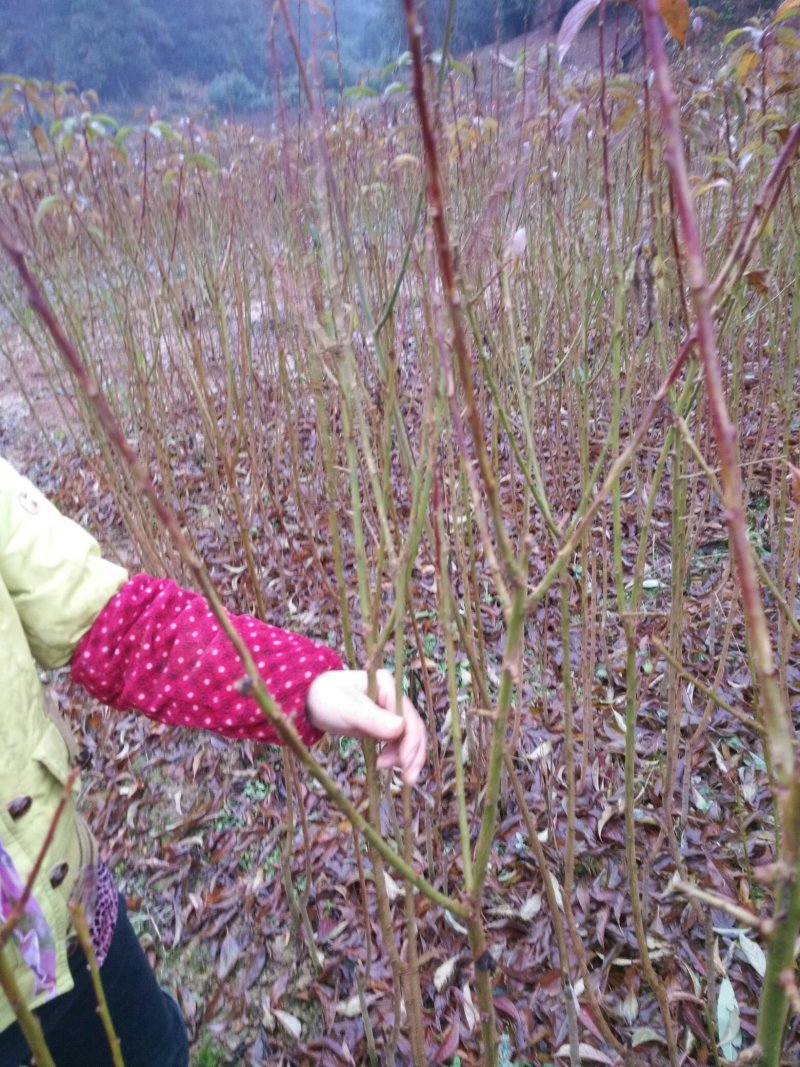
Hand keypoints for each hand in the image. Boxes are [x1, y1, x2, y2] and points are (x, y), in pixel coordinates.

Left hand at [306, 668, 425, 785]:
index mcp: (387, 684)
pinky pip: (398, 740)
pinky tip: (385, 764)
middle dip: (413, 752)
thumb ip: (371, 718)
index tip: (403, 763)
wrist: (309, 700)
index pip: (408, 715)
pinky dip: (397, 754)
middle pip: (413, 726)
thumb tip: (399, 729)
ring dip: (407, 756)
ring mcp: (389, 709)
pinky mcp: (383, 722)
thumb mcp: (346, 709)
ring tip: (393, 772)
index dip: (410, 740)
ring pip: (409, 735)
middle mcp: (393, 695)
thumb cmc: (324, 698)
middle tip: (407, 778)